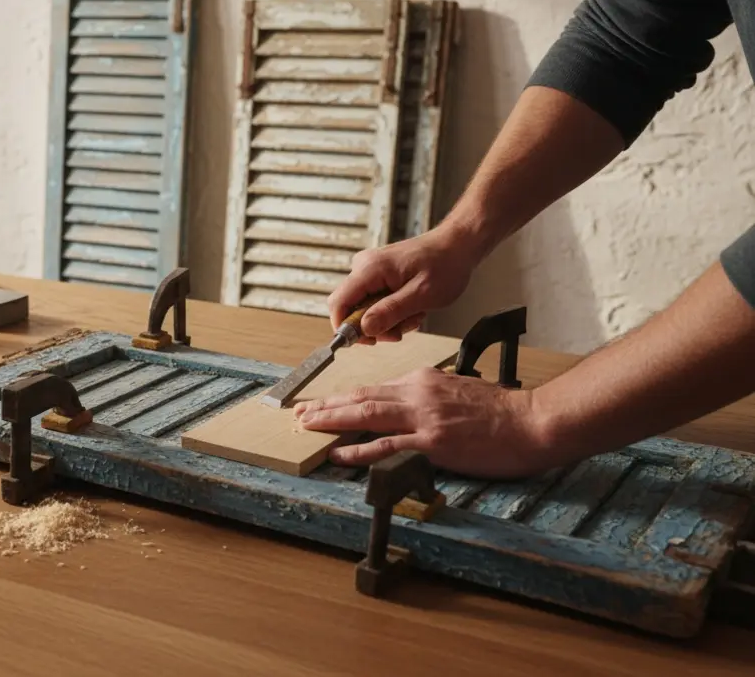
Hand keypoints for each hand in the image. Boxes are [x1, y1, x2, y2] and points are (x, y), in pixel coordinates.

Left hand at [293, 367, 556, 478]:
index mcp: (424, 380)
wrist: (532, 421)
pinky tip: (339, 452)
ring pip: (367, 415)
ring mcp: (423, 417)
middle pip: (362, 397)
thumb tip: (410, 408)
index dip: (346, 396)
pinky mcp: (432, 441)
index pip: (375, 388)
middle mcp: (418, 393)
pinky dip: (359, 449)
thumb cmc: (503, 411)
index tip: (324, 402)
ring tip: (306, 426)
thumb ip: (431, 397)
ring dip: (332, 420)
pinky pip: (387, 445)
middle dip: (327, 405)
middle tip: (299, 412)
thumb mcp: (459, 391)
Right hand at [328, 225, 480, 344]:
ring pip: (363, 309)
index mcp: (370, 269)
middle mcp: (363, 267)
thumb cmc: (444, 265)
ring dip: (387, 320)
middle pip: (350, 308)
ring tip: (413, 316)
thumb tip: (364, 329)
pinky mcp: (377, 276)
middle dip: (374, 326)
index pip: (339, 303)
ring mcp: (369, 271)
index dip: (345, 327)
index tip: (367, 341)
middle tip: (399, 332)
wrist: (456, 247)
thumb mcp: (421, 295)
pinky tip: (410, 309)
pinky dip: (391, 312)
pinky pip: (373, 302)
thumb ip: (391, 312)